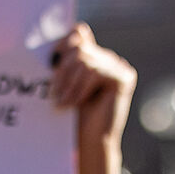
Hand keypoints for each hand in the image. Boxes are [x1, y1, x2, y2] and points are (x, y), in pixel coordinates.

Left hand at [50, 22, 135, 154]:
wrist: (90, 143)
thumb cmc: (73, 117)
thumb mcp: (65, 83)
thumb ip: (67, 60)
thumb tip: (73, 29)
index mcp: (95, 56)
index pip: (79, 32)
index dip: (63, 43)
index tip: (50, 64)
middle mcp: (109, 58)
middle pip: (79, 46)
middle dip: (62, 69)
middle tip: (53, 93)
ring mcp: (119, 66)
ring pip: (85, 60)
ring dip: (68, 83)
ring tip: (61, 103)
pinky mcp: (124, 78)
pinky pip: (94, 72)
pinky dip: (80, 88)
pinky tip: (75, 104)